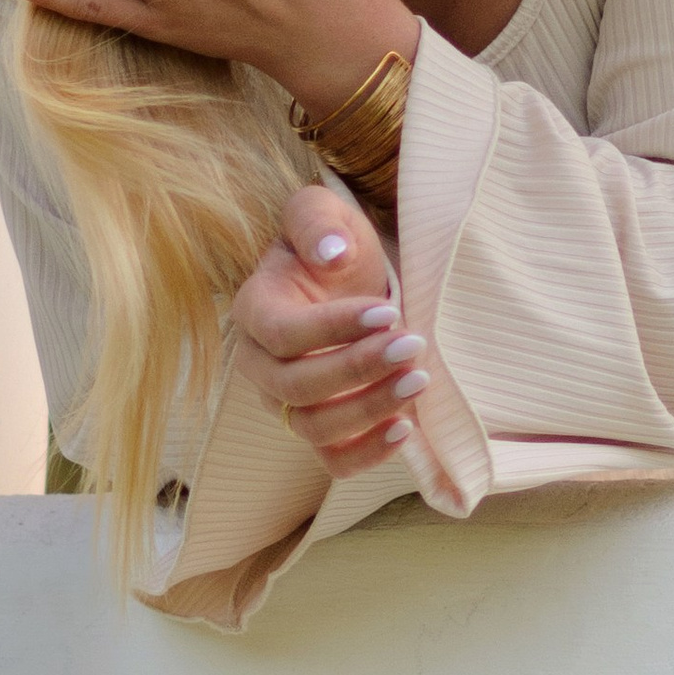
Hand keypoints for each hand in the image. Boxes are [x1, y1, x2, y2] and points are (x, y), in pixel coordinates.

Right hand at [229, 185, 432, 479]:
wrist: (349, 282)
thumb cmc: (333, 246)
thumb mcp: (322, 212)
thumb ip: (317, 222)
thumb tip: (330, 253)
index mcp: (254, 311)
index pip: (283, 334)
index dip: (333, 329)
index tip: (387, 313)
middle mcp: (261, 366)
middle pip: (297, 387)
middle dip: (358, 370)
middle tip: (413, 344)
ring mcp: (287, 404)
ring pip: (315, 428)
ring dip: (370, 410)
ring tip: (418, 380)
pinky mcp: (321, 431)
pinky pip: (335, 461)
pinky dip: (369, 454)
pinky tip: (407, 427)